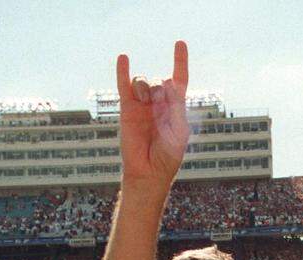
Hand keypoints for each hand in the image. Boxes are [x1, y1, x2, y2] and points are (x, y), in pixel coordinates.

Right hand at [116, 41, 189, 187]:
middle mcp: (158, 103)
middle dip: (161, 89)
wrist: (148, 172)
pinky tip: (124, 57)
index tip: (179, 43)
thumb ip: (177, 106)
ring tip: (145, 99)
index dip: (180, 61)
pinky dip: (123, 71)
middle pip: (160, 81)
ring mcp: (142, 105)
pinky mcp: (127, 109)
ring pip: (143, 81)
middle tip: (160, 106)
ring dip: (146, 85)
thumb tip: (168, 82)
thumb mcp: (180, 130)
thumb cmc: (168, 155)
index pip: (179, 79)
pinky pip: (124, 86)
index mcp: (175, 107)